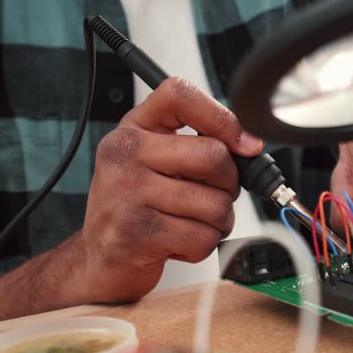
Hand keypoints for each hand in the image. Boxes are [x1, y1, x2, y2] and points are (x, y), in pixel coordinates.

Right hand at [78, 77, 262, 303]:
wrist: (101, 258)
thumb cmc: (138, 206)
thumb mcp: (158, 162)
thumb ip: (198, 145)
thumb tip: (250, 147)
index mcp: (134, 129)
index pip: (179, 94)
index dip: (222, 118)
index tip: (244, 145)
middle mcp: (124, 153)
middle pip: (213, 156)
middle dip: (229, 185)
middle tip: (212, 196)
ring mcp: (126, 193)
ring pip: (215, 204)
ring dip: (218, 222)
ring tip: (192, 224)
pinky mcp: (136, 233)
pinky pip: (203, 238)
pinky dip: (202, 247)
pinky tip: (178, 243)